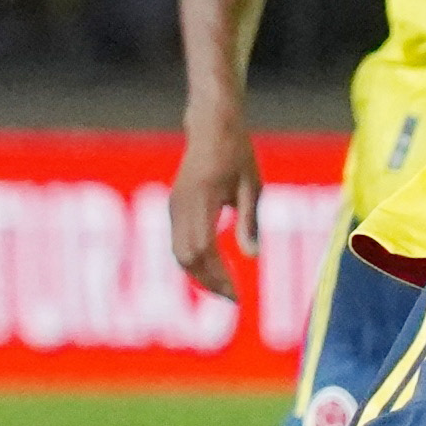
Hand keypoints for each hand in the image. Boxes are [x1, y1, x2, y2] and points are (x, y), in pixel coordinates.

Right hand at [169, 107, 264, 301]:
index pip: (204, 249)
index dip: (218, 276)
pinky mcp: (173, 207)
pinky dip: (193, 263)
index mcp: (203, 198)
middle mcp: (181, 205)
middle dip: (209, 282)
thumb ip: (250, 221)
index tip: (237, 295)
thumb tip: (253, 257)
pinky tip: (214, 270)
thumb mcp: (252, 186)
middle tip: (234, 299)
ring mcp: (173, 206)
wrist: (210, 126)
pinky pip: (177, 243)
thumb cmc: (237, 154)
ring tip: (226, 289)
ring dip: (200, 275)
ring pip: (178, 254)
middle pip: (186, 258)